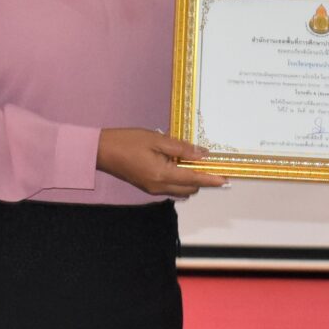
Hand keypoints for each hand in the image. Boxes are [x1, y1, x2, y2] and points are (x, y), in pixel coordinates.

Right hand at [98, 128, 226, 197]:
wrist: (102, 151)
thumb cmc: (128, 141)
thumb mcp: (157, 139)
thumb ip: (181, 148)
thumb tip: (202, 154)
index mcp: (163, 175)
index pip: (195, 179)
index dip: (212, 179)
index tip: (226, 179)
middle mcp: (160, 187)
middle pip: (190, 188)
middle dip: (203, 179)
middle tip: (211, 164)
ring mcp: (153, 189)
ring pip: (181, 189)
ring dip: (191, 179)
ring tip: (194, 161)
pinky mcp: (148, 187)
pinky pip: (171, 187)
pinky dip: (180, 179)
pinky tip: (178, 164)